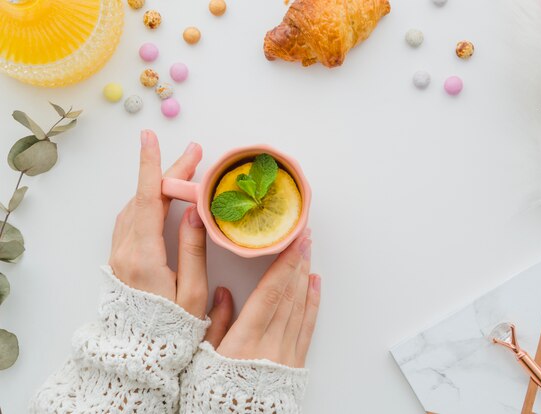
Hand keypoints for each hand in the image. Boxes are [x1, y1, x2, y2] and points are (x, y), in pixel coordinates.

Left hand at [109, 130, 207, 318]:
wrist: (137, 353)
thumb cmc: (169, 328)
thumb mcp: (191, 292)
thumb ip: (193, 249)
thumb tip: (195, 211)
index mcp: (144, 255)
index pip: (148, 200)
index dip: (152, 166)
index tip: (151, 139)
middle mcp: (126, 250)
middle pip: (144, 198)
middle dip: (168, 171)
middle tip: (193, 153)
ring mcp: (119, 253)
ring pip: (135, 206)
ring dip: (157, 185)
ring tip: (183, 172)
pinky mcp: (120, 258)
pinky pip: (130, 219)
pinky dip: (147, 200)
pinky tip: (161, 198)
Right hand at [203, 230, 320, 367]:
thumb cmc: (214, 393)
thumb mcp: (203, 356)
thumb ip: (215, 322)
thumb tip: (222, 291)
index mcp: (244, 340)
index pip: (269, 293)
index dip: (284, 265)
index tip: (293, 242)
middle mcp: (270, 344)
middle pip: (287, 295)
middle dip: (297, 261)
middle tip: (303, 236)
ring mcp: (286, 354)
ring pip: (299, 306)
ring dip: (304, 275)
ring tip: (308, 251)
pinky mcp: (296, 364)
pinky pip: (308, 326)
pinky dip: (313, 302)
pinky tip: (314, 283)